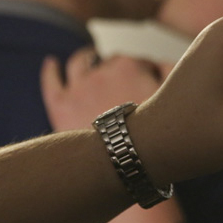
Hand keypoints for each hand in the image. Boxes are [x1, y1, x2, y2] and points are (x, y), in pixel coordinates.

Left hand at [41, 49, 170, 131]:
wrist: (125, 164)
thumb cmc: (154, 134)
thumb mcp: (171, 97)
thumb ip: (168, 72)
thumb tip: (158, 62)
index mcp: (129, 65)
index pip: (138, 61)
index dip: (145, 72)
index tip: (148, 84)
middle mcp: (101, 71)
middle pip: (109, 62)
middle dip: (116, 68)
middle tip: (124, 83)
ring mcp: (78, 87)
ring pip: (78, 62)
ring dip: (86, 58)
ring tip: (89, 59)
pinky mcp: (60, 104)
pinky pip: (51, 80)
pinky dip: (51, 70)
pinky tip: (52, 63)